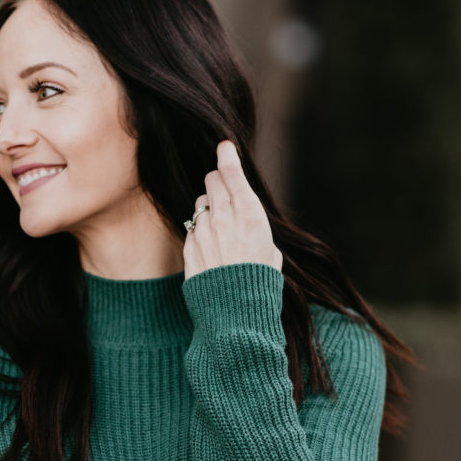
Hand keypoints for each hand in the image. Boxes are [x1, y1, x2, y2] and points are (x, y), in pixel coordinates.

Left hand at [183, 139, 282, 280]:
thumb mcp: (271, 250)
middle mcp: (225, 218)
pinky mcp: (190, 246)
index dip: (227, 156)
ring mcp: (203, 231)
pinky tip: (211, 247)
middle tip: (224, 189)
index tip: (224, 146)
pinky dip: (201, 230)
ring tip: (221, 228)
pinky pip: (193, 227)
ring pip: (201, 202)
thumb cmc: (260, 283)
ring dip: (209, 207)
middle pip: (212, 180)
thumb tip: (246, 218)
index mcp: (251, 216)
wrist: (235, 313)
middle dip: (218, 180)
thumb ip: (255, 227)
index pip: (232, 173)